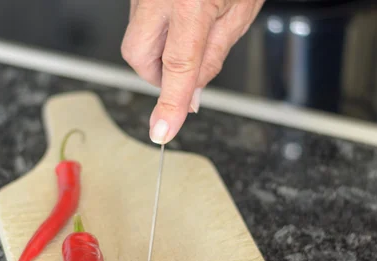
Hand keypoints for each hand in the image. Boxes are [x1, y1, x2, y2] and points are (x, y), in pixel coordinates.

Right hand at [121, 0, 264, 143]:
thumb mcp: (240, 11)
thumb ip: (213, 56)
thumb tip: (192, 96)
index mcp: (189, 0)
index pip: (177, 66)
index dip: (170, 103)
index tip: (162, 131)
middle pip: (136, 54)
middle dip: (157, 74)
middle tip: (183, 75)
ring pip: (136, 37)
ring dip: (159, 51)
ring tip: (191, 35)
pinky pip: (140, 19)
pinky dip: (158, 31)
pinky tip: (182, 20)